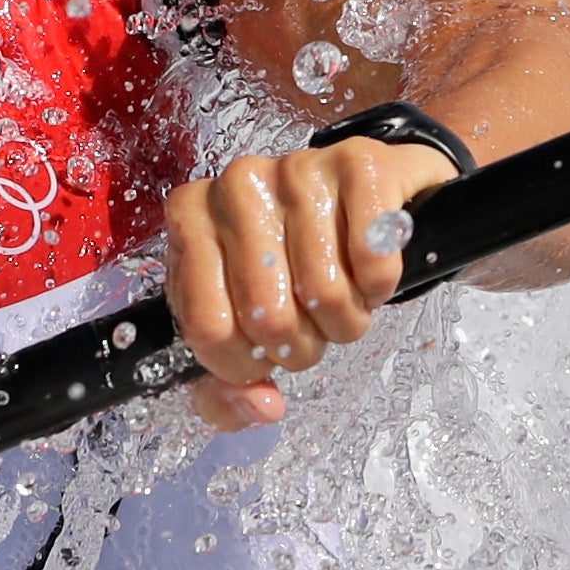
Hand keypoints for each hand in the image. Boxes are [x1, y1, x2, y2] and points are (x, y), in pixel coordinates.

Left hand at [159, 135, 460, 427]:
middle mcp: (236, 184)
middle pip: (267, 316)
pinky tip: (369, 271)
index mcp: (190, 220)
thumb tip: (262, 406)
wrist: (362, 198)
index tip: (261, 357)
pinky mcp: (359, 163)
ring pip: (325, 292)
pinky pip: (372, 260)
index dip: (243, 365)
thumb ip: (226, 389)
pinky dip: (379, 286)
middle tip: (309, 328)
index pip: (207, 327)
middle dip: (299, 347)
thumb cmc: (291, 263)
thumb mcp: (242, 327)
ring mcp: (297, 167)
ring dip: (345, 320)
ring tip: (343, 299)